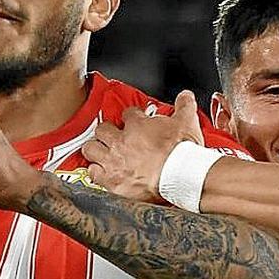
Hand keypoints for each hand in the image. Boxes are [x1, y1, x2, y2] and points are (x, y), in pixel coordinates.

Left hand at [82, 90, 203, 202]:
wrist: (180, 177)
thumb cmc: (181, 152)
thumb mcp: (188, 122)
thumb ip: (185, 105)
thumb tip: (185, 96)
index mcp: (137, 125)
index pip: (127, 114)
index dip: (131, 116)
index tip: (135, 120)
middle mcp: (121, 142)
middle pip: (102, 129)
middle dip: (107, 131)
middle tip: (113, 135)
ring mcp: (114, 162)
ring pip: (91, 149)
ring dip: (96, 149)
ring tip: (102, 151)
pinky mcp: (112, 182)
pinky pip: (93, 173)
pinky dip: (97, 172)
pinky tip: (102, 172)